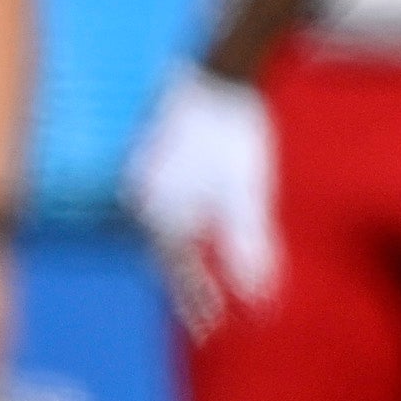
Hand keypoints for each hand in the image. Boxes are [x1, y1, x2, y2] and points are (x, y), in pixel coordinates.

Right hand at [122, 66, 282, 330]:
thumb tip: (259, 299)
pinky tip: (191, 231)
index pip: (179, 273)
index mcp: (161, 215)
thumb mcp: (248, 192)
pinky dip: (177, 232)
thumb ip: (250, 248)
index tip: (212, 329)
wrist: (216, 71)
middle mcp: (141, 205)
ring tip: (199, 285)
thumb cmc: (232, 130)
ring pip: (160, 237)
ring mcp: (141, 185)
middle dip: (185, 290)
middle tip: (205, 318)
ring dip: (179, 264)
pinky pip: (159, 211)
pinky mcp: (149, 166)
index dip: (197, 303)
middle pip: (163, 259)